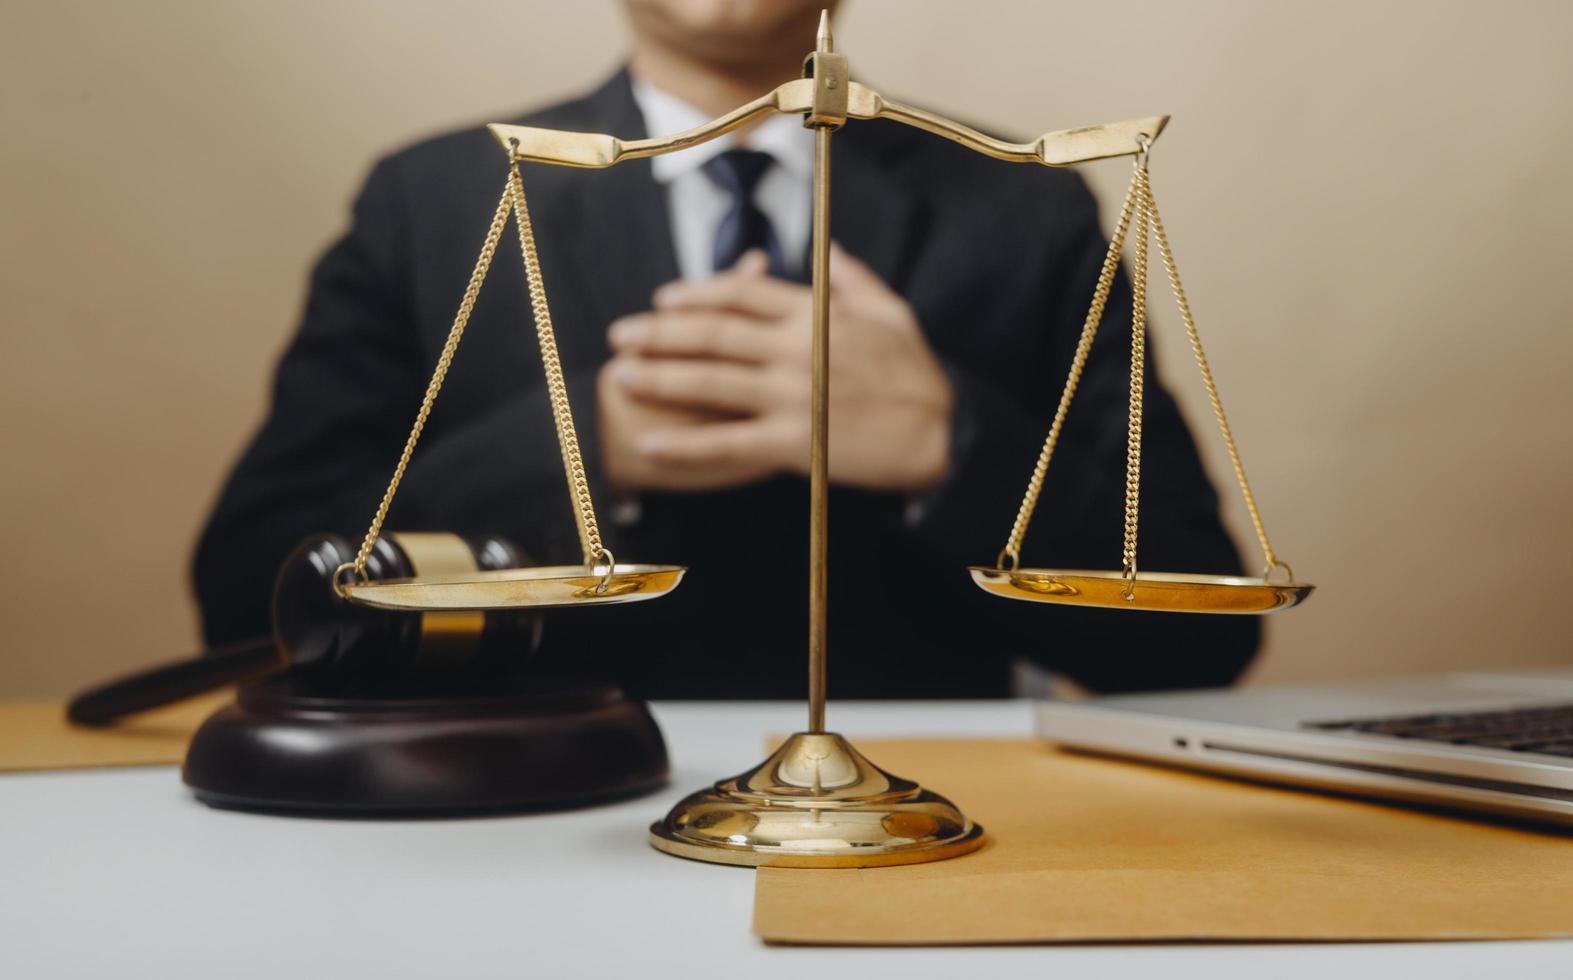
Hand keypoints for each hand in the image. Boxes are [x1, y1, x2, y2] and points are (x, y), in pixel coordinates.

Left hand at [600, 246, 953, 493]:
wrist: (942, 434)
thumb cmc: (918, 375)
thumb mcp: (892, 312)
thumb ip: (853, 279)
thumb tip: (829, 247)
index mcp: (815, 315)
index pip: (741, 293)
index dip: (696, 293)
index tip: (664, 299)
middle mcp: (794, 350)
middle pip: (711, 332)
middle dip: (659, 331)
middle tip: (621, 334)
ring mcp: (789, 396)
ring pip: (708, 380)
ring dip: (658, 375)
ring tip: (621, 374)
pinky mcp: (791, 443)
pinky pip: (725, 443)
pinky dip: (684, 444)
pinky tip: (649, 442)